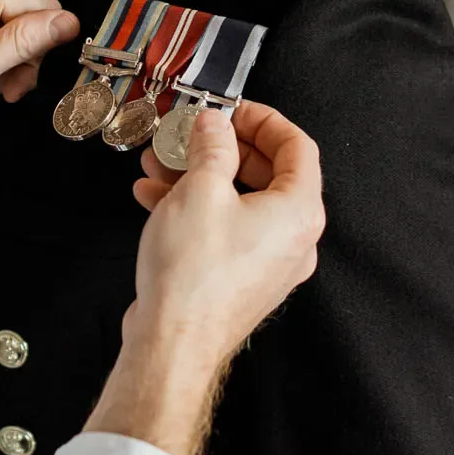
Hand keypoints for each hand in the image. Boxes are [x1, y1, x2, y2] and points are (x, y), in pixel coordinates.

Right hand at [84, 102, 325, 454]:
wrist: (173, 344)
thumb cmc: (195, 274)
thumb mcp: (200, 189)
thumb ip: (211, 147)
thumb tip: (214, 125)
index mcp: (299, 211)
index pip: (298, 147)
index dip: (264, 120)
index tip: (232, 109)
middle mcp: (293, 239)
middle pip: (267, 174)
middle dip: (222, 148)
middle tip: (190, 132)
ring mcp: (268, 263)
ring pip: (239, 202)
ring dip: (199, 175)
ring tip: (158, 161)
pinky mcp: (241, 280)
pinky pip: (225, 230)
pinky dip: (195, 208)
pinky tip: (154, 196)